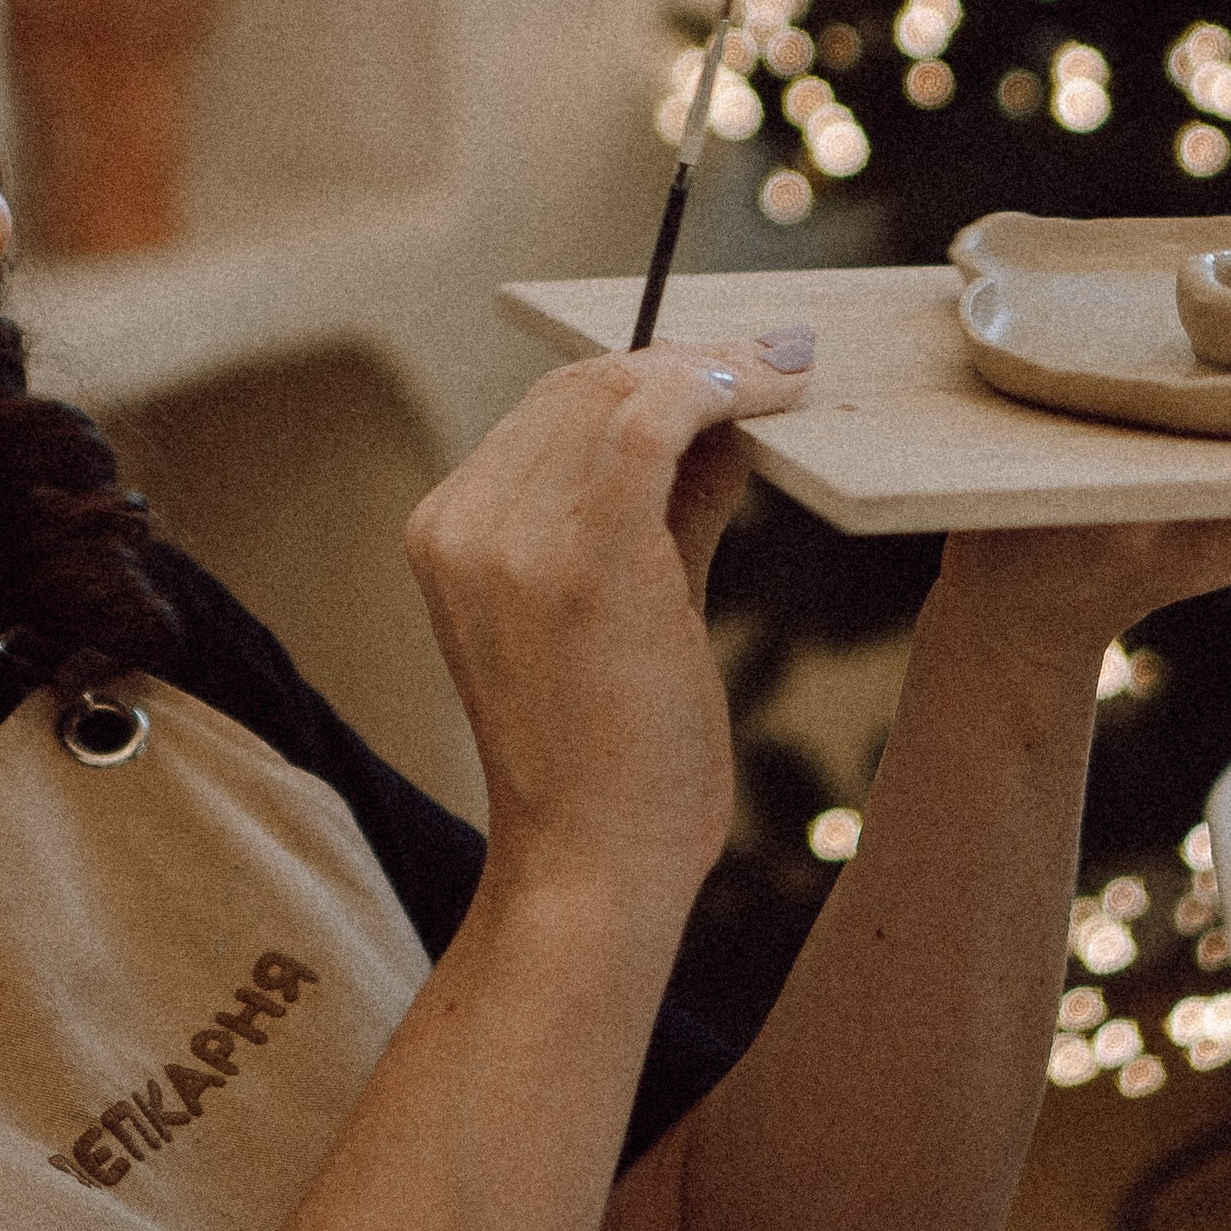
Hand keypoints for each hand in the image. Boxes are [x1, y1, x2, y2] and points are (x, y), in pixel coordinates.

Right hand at [405, 340, 810, 917]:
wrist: (590, 871)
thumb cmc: (612, 757)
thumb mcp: (625, 603)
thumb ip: (663, 506)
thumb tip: (724, 418)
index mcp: (448, 530)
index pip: (550, 406)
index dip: (647, 368)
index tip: (729, 362)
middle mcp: (464, 522)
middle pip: (581, 385)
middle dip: (687, 359)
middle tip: (772, 360)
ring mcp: (511, 540)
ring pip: (618, 392)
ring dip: (714, 370)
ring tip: (782, 376)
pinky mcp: (582, 561)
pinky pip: (649, 424)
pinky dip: (713, 391)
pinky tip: (766, 398)